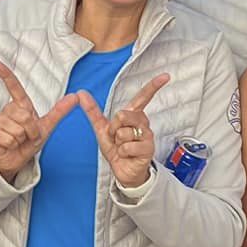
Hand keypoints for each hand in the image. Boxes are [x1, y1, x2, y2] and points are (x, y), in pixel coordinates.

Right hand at [0, 61, 77, 182]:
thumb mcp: (47, 126)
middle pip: (24, 115)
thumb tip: (75, 97)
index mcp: (20, 106)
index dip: (5, 75)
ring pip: (17, 127)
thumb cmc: (29, 142)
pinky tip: (10, 145)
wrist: (16, 160)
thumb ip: (60, 111)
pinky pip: (9, 137)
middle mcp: (8, 111)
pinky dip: (14, 144)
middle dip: (31, 129)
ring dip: (23, 138)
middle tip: (28, 136)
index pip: (14, 88)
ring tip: (19, 140)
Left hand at [78, 73, 170, 189]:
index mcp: (133, 115)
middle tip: (116, 138)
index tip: (165, 76)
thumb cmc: (116, 149)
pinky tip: (127, 155)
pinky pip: (127, 146)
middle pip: (122, 115)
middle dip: (113, 129)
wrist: (123, 170)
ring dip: (117, 143)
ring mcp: (147, 135)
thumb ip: (92, 111)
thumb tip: (81, 94)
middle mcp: (142, 123)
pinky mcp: (148, 148)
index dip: (154, 86)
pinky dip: (122, 152)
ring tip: (122, 148)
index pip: (143, 97)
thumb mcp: (102, 129)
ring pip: (123, 132)